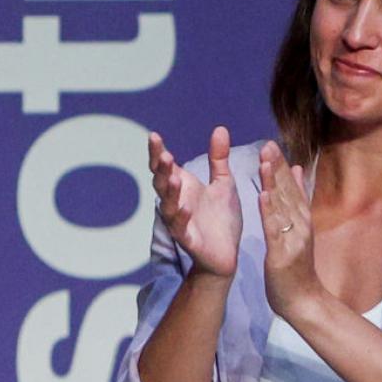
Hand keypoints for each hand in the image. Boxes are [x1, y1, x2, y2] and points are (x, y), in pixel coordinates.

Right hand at [149, 126, 241, 277]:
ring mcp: (180, 222)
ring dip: (170, 191)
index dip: (158, 153)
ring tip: (173, 177)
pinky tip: (185, 208)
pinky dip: (181, 218)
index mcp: (183, 187)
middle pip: (162, 183)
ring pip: (169, 205)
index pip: (166, 167)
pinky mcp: (189, 240)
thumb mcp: (223, 183)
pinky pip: (181, 229)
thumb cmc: (221, 218)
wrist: (227, 253)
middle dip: (162, 169)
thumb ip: (218, 158)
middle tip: (165, 154)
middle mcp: (177, 202)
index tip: (154, 136)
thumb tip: (219, 128)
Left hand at [258, 141, 322, 319]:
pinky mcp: (282, 254)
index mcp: (301, 218)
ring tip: (264, 162)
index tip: (271, 144)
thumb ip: (298, 200)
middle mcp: (300, 224)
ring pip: (281, 207)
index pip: (291, 187)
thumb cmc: (298, 267)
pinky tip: (262, 196)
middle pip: (287, 192)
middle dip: (276, 168)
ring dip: (273, 183)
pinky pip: (274, 230)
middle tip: (267, 144)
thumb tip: (299, 169)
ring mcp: (292, 238)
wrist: (304, 301)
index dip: (281, 165)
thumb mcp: (299, 229)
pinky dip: (269, 212)